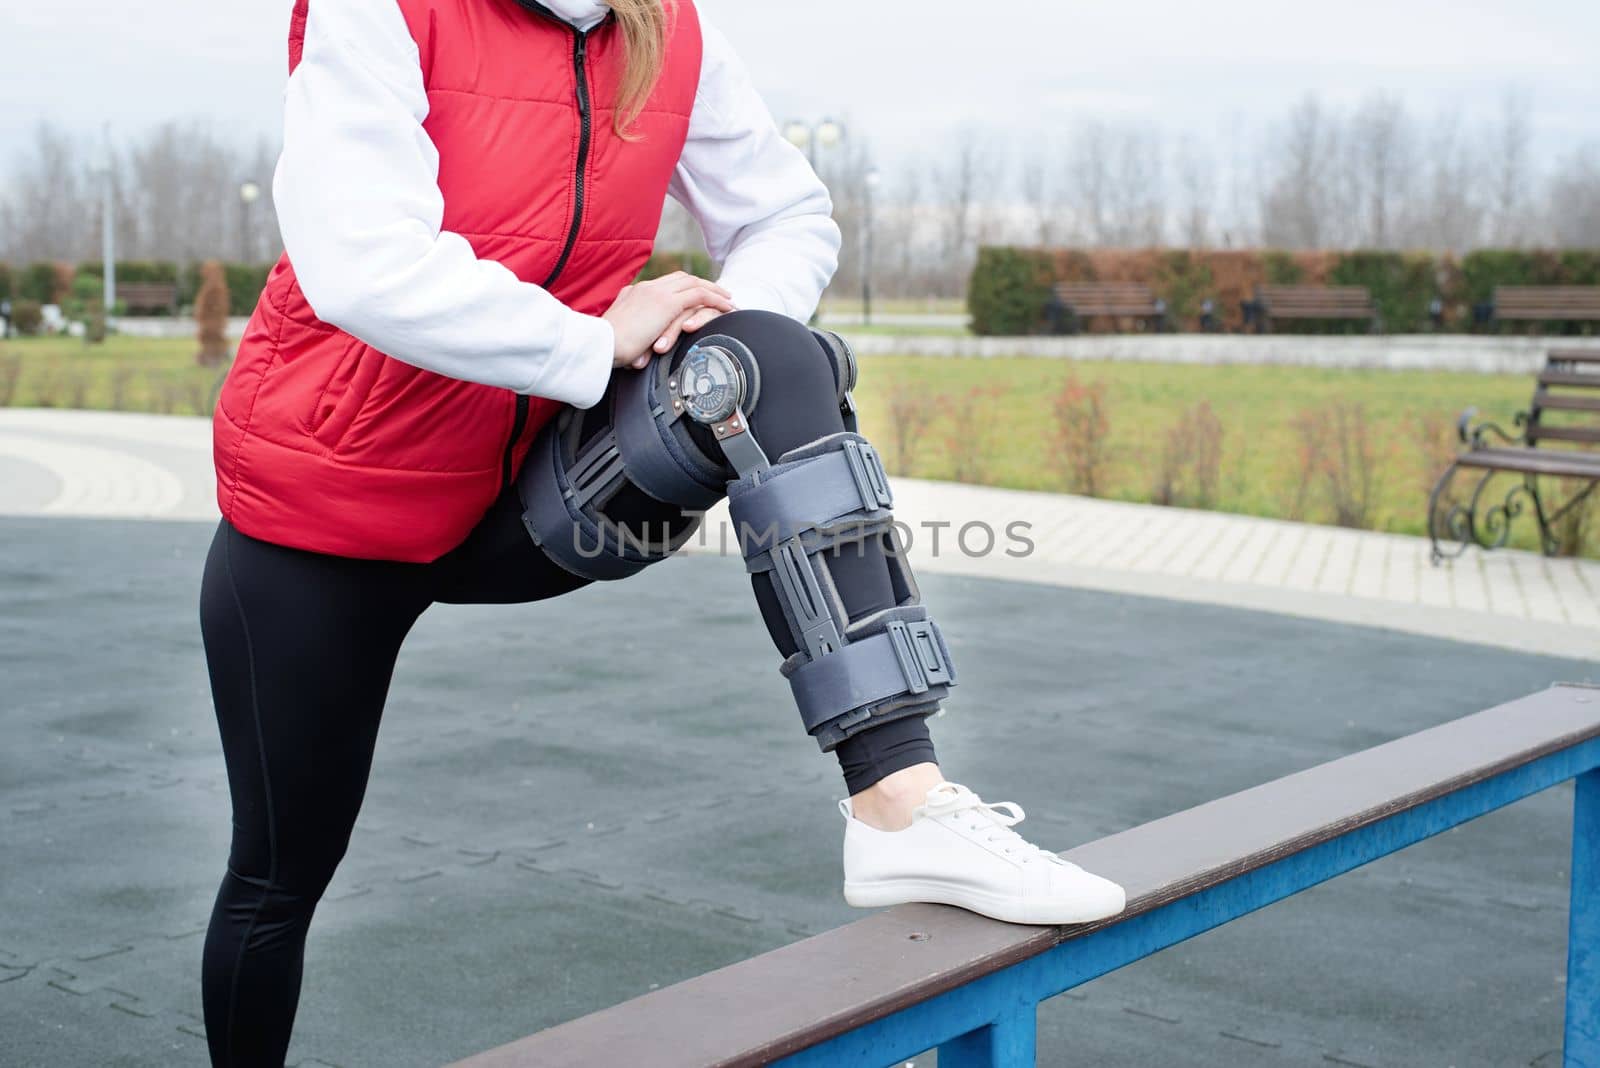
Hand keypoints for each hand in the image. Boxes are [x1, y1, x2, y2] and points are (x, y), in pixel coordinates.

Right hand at [604, 272, 734, 369]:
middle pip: (682, 278)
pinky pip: (699, 296)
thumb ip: (631, 334)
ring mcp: (657, 293)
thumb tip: (638, 348)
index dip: (682, 287)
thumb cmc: (606, 348)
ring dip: (714, 291)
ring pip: (694, 284)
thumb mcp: (619, 336)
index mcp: (633, 293)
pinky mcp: (667, 304)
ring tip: (729, 301)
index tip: (694, 294)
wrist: (600, 345)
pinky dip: (715, 299)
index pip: (664, 284)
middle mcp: (646, 288)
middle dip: (702, 284)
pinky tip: (727, 307)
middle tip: (719, 293)